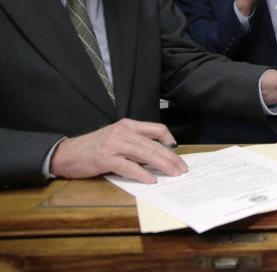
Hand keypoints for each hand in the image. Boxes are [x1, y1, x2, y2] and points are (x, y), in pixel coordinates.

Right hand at [49, 119, 186, 183]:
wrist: (65, 153)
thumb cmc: (92, 148)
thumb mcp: (116, 137)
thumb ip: (134, 142)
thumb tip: (157, 154)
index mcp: (127, 125)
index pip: (156, 129)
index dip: (169, 140)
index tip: (176, 152)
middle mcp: (122, 132)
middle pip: (154, 144)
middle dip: (171, 157)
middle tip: (182, 168)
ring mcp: (114, 144)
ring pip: (145, 154)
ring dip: (162, 165)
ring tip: (173, 174)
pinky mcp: (105, 158)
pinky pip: (129, 166)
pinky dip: (142, 174)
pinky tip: (151, 180)